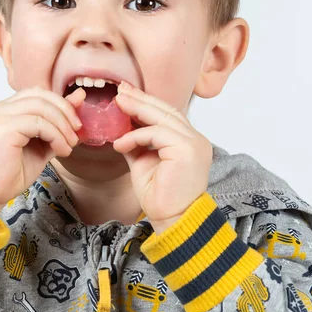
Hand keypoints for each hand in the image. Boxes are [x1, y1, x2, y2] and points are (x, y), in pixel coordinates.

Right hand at [0, 86, 85, 224]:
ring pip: (42, 106)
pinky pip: (39, 123)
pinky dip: (56, 135)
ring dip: (63, 125)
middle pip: (40, 95)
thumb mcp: (39, 148)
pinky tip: (61, 151)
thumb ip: (56, 127)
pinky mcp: (3, 128)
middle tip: (77, 131)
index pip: (36, 94)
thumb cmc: (7, 176)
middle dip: (65, 110)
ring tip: (69, 145)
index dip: (60, 104)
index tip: (75, 123)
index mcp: (4, 111)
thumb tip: (78, 101)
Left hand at [113, 81, 212, 233]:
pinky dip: (136, 135)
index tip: (126, 94)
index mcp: (188, 141)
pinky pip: (157, 133)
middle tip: (119, 91)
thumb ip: (137, 142)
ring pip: (162, 117)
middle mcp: (195, 139)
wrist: (172, 220)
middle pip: (166, 110)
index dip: (146, 102)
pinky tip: (119, 143)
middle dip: (140, 99)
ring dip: (136, 110)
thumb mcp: (143, 161)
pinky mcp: (187, 150)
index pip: (167, 114)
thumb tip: (121, 127)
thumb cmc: (160, 195)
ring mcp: (194, 143)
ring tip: (116, 105)